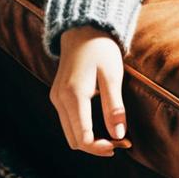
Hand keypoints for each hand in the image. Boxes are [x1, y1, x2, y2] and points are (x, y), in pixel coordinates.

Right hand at [49, 25, 130, 156]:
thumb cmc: (102, 49)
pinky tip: (102, 126)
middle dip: (97, 146)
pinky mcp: (58, 97)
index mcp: (73, 96)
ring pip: (70, 134)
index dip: (101, 147)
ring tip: (116, 136)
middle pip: (74, 141)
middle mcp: (59, 101)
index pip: (82, 138)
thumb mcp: (113, 75)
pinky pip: (69, 122)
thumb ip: (114, 106)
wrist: (83, 29)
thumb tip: (119, 135)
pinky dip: (83, 129)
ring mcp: (56, 99)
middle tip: (122, 143)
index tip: (122, 145)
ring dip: (90, 140)